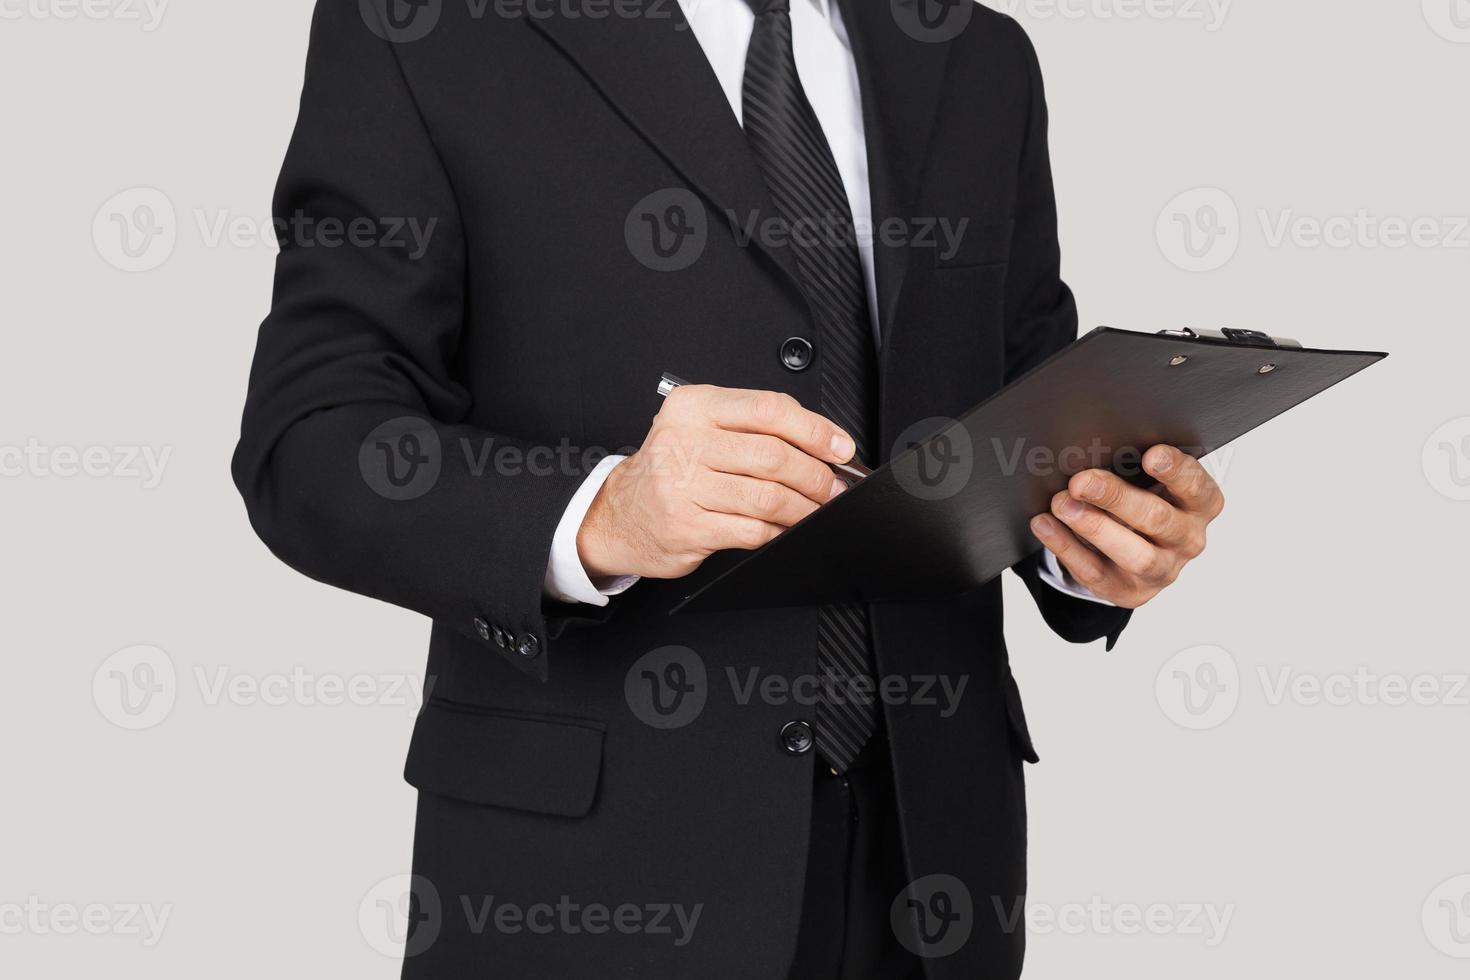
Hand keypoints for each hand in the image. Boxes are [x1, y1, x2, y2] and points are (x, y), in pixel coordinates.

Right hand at [577, 386, 854, 579]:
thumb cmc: (670, 468)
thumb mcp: (700, 428)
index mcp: (694, 407)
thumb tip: (823, 444)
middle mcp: (684, 441)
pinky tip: (784, 527)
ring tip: (815, 509)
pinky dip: (778, 531)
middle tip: (833, 487)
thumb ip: (753, 428)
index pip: (769, 409)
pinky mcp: (688, 526)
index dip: (815, 430)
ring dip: (803, 508)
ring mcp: (683, 486)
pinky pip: (752, 529)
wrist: (619, 514)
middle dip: (816, 475)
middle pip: (773, 455)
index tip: (840, 448)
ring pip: (768, 496)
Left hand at [1029, 445, 1223, 609]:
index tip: (1151, 455)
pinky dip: (1066, 547)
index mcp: (1200, 505)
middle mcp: (1187, 540)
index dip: (1176, 471)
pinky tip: (1045, 524)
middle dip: (1116, 498)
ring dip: (1094, 527)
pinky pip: (1094, 571)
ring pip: (1134, 554)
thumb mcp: (1148, 480)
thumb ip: (1133, 466)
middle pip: (1157, 519)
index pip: (1197, 488)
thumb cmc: (1144, 499)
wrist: (1137, 548)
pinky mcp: (1128, 591)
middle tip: (1082, 481)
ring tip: (1062, 504)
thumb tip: (1094, 450)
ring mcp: (1161, 570)